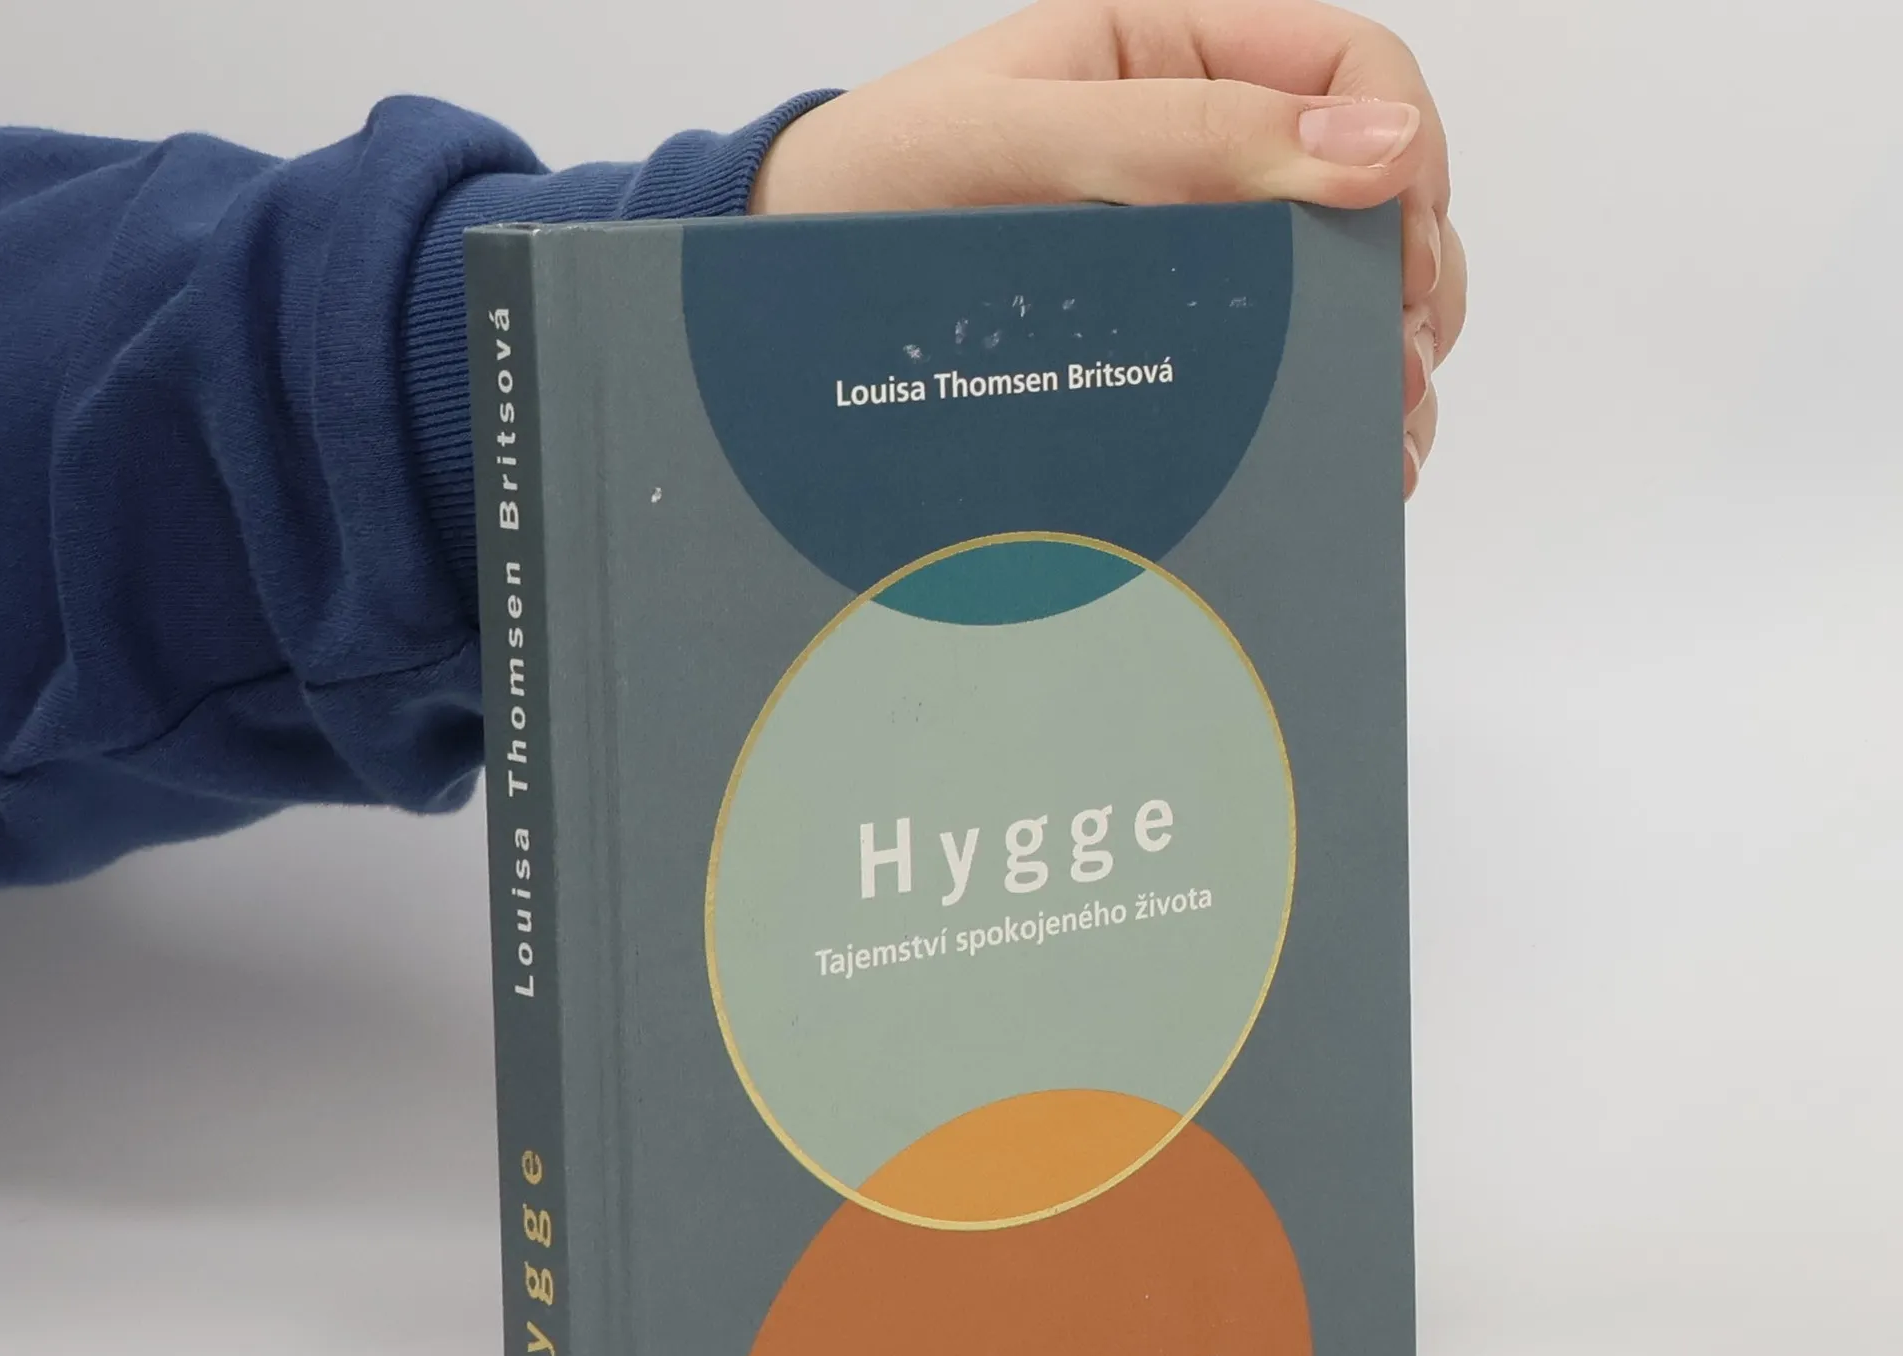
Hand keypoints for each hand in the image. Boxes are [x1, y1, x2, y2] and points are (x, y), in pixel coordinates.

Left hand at [752, 0, 1463, 497]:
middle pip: (1369, 191)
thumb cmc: (881, 181)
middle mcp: (1203, 148)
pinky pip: (1274, 361)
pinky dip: (1323, 407)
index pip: (1350, 72)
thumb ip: (1189, 136)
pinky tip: (1344, 456)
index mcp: (1179, 55)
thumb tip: (1379, 155)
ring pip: (1336, 286)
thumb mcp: (1022, 137)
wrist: (790, 279)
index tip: (1405, 257)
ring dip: (1382, 355)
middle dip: (1407, 277)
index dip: (1405, 152)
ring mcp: (1190, 248)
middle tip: (1399, 369)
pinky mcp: (1166, 335)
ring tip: (1384, 432)